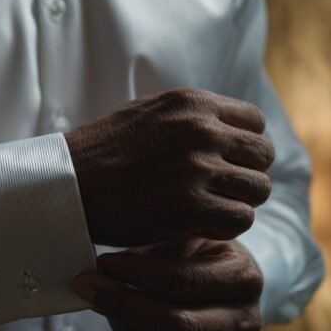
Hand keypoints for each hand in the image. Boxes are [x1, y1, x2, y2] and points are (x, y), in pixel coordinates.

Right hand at [65, 88, 273, 246]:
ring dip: (239, 203)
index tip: (228, 164)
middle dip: (247, 175)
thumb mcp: (148, 112)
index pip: (255, 123)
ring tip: (210, 209)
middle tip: (221, 192)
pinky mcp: (190, 208)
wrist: (68, 185)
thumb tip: (228, 125)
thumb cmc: (103, 152)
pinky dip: (225, 226)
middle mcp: (201, 131)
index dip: (246, 147)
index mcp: (193, 104)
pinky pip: (239, 219)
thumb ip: (191, 116)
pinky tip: (200, 225)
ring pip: (257, 190)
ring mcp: (197, 169)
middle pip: (262, 156)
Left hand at [72, 238, 262, 330]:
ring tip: (110, 313)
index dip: (136, 274)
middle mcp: (246, 320)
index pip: (184, 280)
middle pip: (181, 328)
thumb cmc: (192, 254)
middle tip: (89, 287)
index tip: (103, 263)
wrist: (220, 283)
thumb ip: (151, 246)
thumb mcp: (181, 235)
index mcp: (243, 276)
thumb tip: (102, 269)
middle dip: (125, 308)